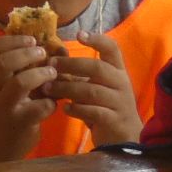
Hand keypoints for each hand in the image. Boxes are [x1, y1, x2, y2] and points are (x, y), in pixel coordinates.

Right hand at [0, 31, 58, 162]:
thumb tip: (56, 47)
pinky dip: (50, 102)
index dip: (13, 40)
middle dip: (28, 53)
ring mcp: (3, 107)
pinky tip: (52, 103)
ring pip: (20, 83)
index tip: (31, 40)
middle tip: (43, 53)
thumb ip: (21, 68)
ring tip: (52, 73)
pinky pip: (39, 107)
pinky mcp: (19, 123)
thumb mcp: (3, 88)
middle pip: (4, 63)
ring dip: (41, 74)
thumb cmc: (5, 112)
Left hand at [53, 27, 141, 145]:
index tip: (79, 34)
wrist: (124, 138)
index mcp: (118, 71)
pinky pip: (94, 111)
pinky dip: (77, 109)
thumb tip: (54, 59)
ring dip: (67, 88)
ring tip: (47, 88)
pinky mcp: (114, 120)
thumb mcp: (97, 87)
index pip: (113, 49)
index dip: (97, 40)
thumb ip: (82, 75)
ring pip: (92, 91)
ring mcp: (119, 102)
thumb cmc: (106, 107)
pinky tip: (64, 108)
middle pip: (97, 68)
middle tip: (50, 65)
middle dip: (71, 65)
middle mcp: (121, 84)